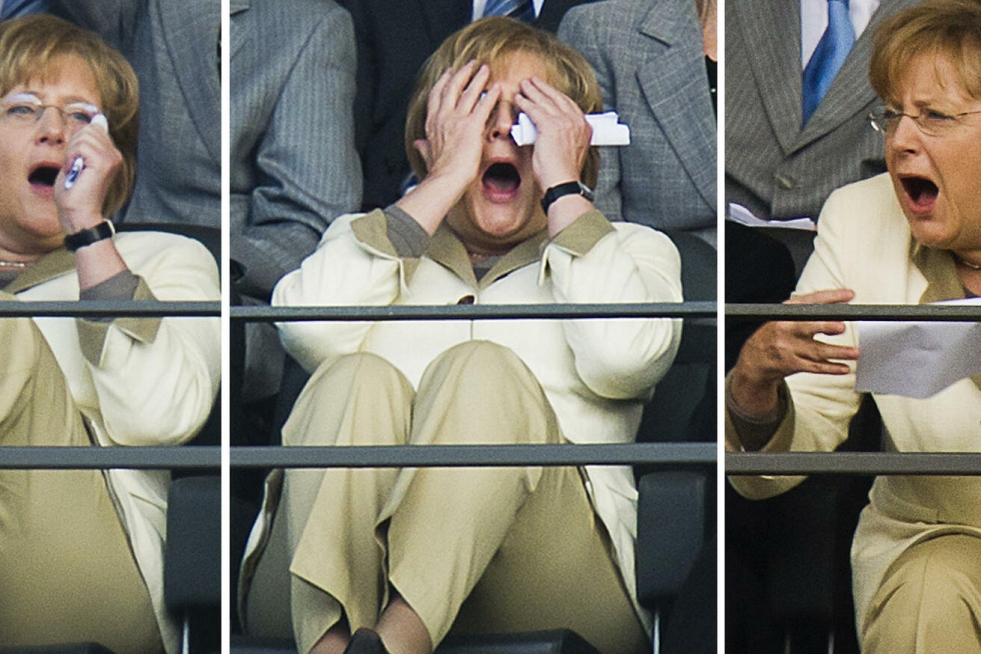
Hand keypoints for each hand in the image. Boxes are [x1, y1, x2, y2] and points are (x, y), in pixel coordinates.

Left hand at [54, 114, 121, 234]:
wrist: (78, 213)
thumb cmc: (74, 192)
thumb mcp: (77, 159)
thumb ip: (86, 141)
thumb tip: (99, 118)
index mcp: (111, 153)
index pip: (91, 129)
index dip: (77, 142)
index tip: (78, 162)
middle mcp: (115, 155)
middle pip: (88, 129)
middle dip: (74, 145)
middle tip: (76, 167)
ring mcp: (111, 159)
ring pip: (84, 136)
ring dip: (72, 153)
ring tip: (76, 170)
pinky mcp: (104, 163)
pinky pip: (81, 146)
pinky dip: (72, 158)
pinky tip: (76, 172)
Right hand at [413, 62, 499, 198]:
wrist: (446, 179)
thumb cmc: (439, 171)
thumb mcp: (427, 154)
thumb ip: (424, 146)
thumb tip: (418, 144)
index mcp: (432, 123)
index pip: (436, 95)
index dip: (443, 82)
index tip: (449, 73)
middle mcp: (443, 117)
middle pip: (451, 87)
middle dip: (462, 73)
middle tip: (470, 64)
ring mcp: (457, 120)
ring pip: (468, 92)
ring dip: (478, 78)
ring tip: (484, 69)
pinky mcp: (471, 126)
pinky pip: (483, 106)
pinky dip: (491, 95)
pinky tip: (497, 88)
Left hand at [513, 76, 590, 189]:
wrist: (562, 183)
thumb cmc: (562, 173)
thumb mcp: (569, 150)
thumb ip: (562, 137)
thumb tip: (546, 132)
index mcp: (584, 127)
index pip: (568, 104)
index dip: (555, 94)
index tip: (545, 89)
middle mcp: (576, 121)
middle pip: (557, 98)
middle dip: (543, 88)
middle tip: (532, 81)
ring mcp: (564, 122)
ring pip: (545, 101)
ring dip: (532, 91)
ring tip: (523, 85)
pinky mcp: (550, 126)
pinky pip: (534, 110)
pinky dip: (525, 102)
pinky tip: (518, 98)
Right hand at [730, 289, 859, 416]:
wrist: (755, 358)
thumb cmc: (778, 333)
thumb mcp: (786, 316)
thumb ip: (809, 308)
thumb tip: (843, 301)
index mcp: (785, 313)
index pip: (809, 301)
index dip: (830, 297)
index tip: (849, 295)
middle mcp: (784, 329)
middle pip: (808, 327)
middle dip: (825, 326)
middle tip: (842, 327)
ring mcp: (787, 348)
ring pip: (816, 351)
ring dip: (838, 352)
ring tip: (855, 352)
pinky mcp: (790, 364)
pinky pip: (814, 367)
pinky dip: (831, 368)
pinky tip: (845, 368)